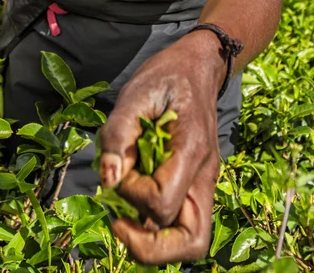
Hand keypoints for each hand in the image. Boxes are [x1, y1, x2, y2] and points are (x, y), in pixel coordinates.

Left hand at [97, 30, 224, 263]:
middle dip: (149, 247)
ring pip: (192, 242)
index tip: (119, 169)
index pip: (163, 203)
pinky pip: (182, 225)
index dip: (131, 196)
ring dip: (155, 244)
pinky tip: (133, 204)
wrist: (199, 67)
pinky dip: (155, 229)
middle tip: (119, 224)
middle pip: (192, 243)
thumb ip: (118, 135)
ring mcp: (204, 185)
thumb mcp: (135, 93)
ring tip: (125, 220)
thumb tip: (109, 180)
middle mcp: (205, 177)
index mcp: (192, 152)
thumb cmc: (166, 77)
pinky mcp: (195, 188)